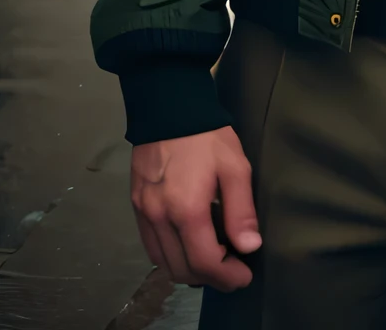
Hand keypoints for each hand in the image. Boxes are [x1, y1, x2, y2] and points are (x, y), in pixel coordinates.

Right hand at [131, 126, 261, 290]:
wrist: (168, 107)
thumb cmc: (206, 135)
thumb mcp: (235, 166)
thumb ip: (241, 210)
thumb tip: (250, 247)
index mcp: (186, 209)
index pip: (205, 262)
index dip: (228, 277)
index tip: (244, 275)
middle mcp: (160, 217)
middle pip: (183, 269)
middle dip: (211, 278)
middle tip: (233, 270)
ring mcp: (144, 213)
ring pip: (164, 263)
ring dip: (189, 270)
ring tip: (214, 259)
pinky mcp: (136, 206)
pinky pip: (151, 246)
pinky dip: (170, 256)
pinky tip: (188, 245)